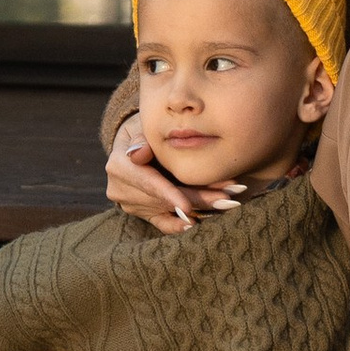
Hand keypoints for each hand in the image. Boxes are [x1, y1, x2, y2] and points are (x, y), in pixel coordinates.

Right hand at [104, 129, 237, 230]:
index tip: (186, 206)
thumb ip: (141, 138)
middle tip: (229, 198)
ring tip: (230, 201)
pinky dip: (179, 225)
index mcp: (119, 167)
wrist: (136, 140)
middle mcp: (122, 190)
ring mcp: (132, 204)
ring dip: (202, 206)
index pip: (148, 183)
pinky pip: (162, 223)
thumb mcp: (142, 125)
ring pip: (171, 209)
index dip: (168, 194)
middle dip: (199, 198)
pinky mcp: (144, 213)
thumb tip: (138, 153)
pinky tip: (196, 225)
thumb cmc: (144, 128)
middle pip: (165, 199)